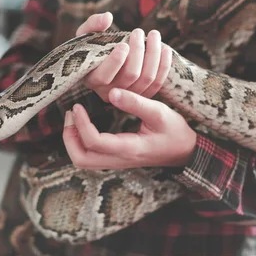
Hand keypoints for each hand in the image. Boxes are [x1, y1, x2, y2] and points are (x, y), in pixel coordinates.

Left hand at [62, 88, 196, 168]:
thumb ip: (136, 103)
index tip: (77, 106)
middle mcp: (119, 159)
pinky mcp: (116, 159)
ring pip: (83, 161)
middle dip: (70, 137)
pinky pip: (91, 156)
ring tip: (75, 118)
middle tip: (71, 113)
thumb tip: (112, 93)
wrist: (185, 152)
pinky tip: (85, 124)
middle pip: (81, 159)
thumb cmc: (175, 131)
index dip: (81, 124)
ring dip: (73, 141)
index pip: (94, 142)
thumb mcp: (159, 112)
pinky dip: (81, 142)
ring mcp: (117, 162)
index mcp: (129, 148)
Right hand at [75, 12, 171, 102]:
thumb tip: (107, 17)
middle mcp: (109, 92)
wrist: (101, 62)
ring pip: (146, 78)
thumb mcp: (85, 34)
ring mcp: (128, 96)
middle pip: (131, 75)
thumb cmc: (91, 46)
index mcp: (92, 80)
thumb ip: (92, 24)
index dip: (115, 61)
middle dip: (138, 51)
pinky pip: (157, 84)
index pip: (104, 76)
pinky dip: (163, 66)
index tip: (123, 44)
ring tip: (153, 34)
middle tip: (138, 31)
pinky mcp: (142, 95)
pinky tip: (166, 49)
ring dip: (153, 54)